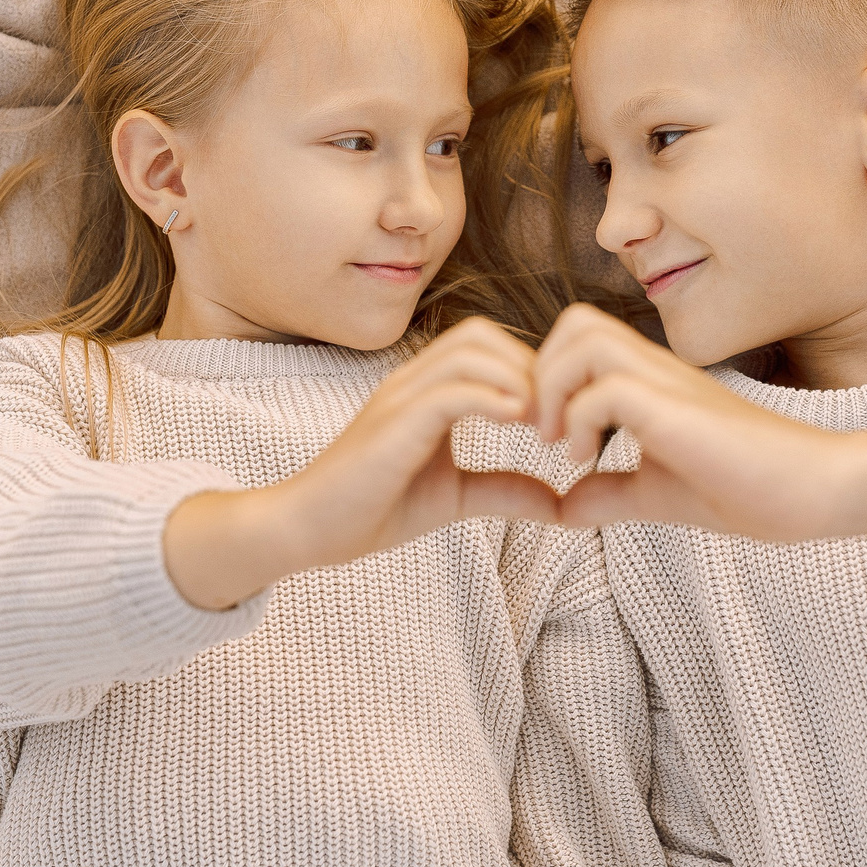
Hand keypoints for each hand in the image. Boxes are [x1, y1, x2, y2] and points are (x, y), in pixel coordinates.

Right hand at [164, 318, 560, 608]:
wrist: (306, 531)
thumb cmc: (370, 510)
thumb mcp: (454, 497)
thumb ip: (504, 490)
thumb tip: (560, 504)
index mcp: (424, 390)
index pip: (485, 345)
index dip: (529, 371)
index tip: (557, 416)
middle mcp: (410, 382)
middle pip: (482, 335)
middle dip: (529, 367)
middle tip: (555, 419)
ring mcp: (398, 397)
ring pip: (469, 352)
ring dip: (517, 381)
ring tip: (541, 426)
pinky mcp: (392, 424)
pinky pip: (450, 392)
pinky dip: (491, 400)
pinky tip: (518, 425)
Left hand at [532, 304, 866, 547]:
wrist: (817, 493)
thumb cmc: (751, 490)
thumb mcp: (659, 494)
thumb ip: (610, 494)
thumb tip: (560, 509)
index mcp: (652, 381)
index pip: (579, 338)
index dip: (548, 379)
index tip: (553, 441)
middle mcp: (657, 369)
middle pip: (575, 321)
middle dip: (541, 374)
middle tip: (549, 435)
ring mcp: (669, 383)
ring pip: (583, 337)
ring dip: (556, 389)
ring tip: (566, 445)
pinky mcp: (678, 408)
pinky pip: (606, 387)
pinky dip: (581, 419)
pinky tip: (590, 460)